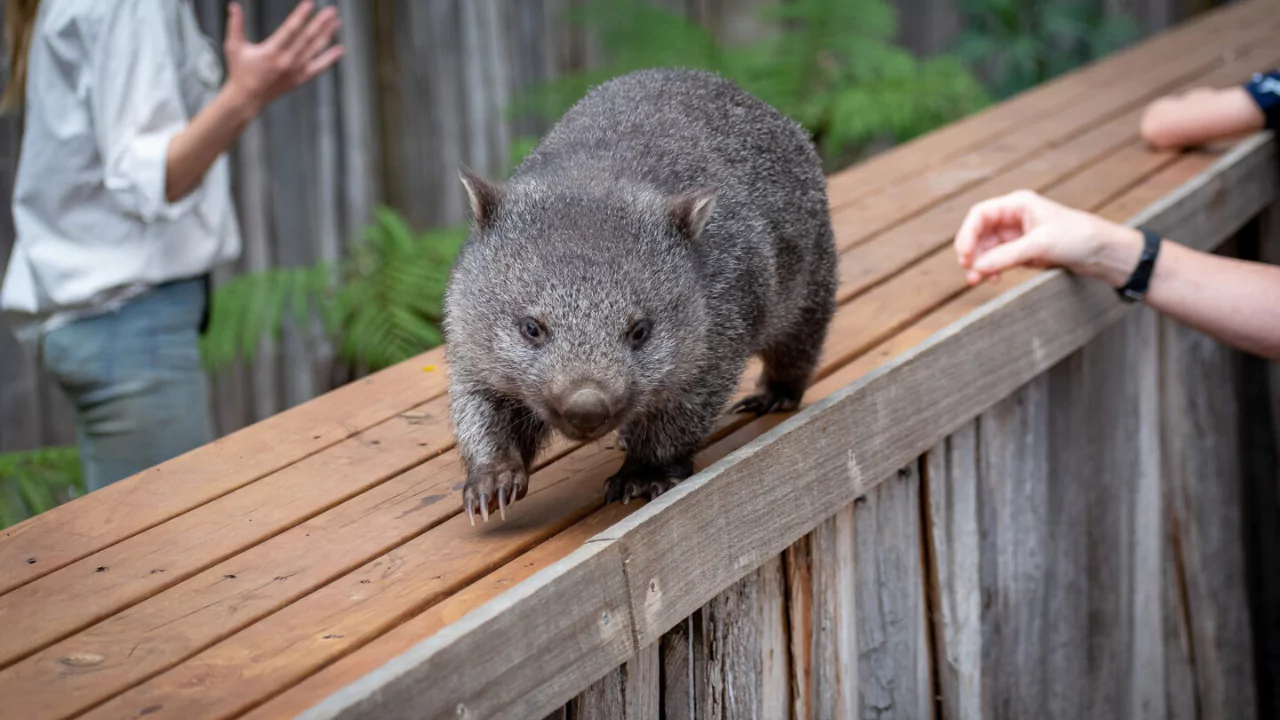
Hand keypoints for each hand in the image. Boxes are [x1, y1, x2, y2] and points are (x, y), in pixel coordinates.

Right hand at [223, 1, 343, 114]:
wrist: (247, 99)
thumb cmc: (240, 71)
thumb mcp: (233, 47)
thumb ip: (235, 25)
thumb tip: (233, 6)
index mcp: (271, 52)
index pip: (290, 30)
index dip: (301, 16)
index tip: (310, 4)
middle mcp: (286, 61)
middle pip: (307, 38)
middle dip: (320, 23)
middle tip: (332, 10)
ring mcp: (295, 71)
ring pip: (315, 50)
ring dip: (327, 35)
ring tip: (336, 22)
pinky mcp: (300, 79)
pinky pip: (318, 68)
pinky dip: (329, 59)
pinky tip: (339, 49)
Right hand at [953, 190, 1142, 286]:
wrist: (1103, 251)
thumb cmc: (1077, 237)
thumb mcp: (1040, 245)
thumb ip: (1006, 255)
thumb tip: (977, 266)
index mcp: (1017, 204)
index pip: (980, 215)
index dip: (967, 234)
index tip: (964, 256)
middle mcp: (1014, 217)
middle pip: (979, 233)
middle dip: (972, 253)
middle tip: (969, 273)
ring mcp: (1017, 235)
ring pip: (986, 248)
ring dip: (980, 264)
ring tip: (977, 281)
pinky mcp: (1023, 250)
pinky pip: (998, 259)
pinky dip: (992, 269)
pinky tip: (994, 279)